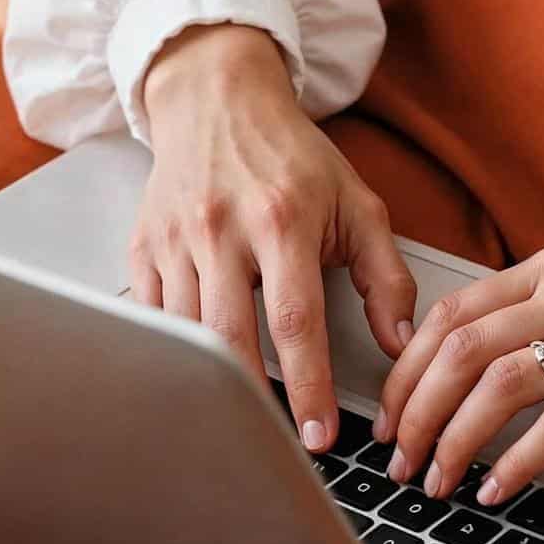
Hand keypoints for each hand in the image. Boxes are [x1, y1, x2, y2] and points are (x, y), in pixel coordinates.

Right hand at [132, 24, 416, 451]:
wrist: (217, 96)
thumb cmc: (290, 155)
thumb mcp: (356, 202)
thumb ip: (384, 275)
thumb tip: (400, 341)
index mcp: (281, 219)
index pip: (296, 322)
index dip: (309, 387)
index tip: (321, 434)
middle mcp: (222, 229)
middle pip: (232, 339)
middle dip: (257, 403)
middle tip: (282, 447)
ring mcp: (175, 240)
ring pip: (188, 336)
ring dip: (217, 386)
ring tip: (246, 422)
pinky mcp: (143, 248)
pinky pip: (155, 319)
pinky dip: (177, 354)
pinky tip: (201, 378)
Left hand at [372, 239, 543, 505]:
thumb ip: (534, 309)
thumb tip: (465, 360)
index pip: (449, 315)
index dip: (404, 372)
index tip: (389, 415)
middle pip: (459, 353)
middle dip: (414, 414)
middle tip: (399, 460)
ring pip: (498, 388)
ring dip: (453, 442)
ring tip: (436, 480)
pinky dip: (516, 463)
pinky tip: (496, 488)